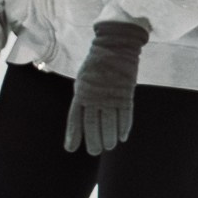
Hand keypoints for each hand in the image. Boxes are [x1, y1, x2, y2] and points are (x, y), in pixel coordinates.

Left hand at [63, 20, 145, 154]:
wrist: (115, 46)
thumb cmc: (97, 63)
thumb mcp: (84, 79)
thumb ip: (84, 96)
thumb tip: (84, 115)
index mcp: (81, 92)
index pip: (75, 118)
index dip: (73, 134)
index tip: (71, 149)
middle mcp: (95, 96)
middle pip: (93, 123)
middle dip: (93, 140)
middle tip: (94, 152)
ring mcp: (111, 95)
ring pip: (110, 122)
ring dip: (109, 137)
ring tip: (109, 147)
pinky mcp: (126, 94)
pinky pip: (125, 115)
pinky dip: (124, 127)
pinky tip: (123, 137)